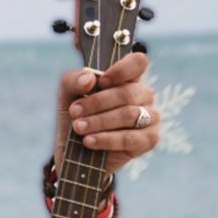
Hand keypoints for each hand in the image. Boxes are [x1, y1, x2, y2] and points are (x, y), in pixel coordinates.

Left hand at [58, 52, 159, 175]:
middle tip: (74, 112)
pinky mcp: (149, 139)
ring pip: (130, 114)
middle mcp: (143, 95)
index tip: (100, 82)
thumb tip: (89, 79)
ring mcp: (150, 117)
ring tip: (79, 127)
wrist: (73, 154)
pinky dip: (107, 139)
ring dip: (99, 121)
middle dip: (97, 103)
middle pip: (128, 92)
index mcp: (127, 79)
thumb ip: (73, 81)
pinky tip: (89, 141)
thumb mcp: (67, 96)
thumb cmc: (76, 118)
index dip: (122, 69)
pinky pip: (131, 138)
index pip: (138, 63)